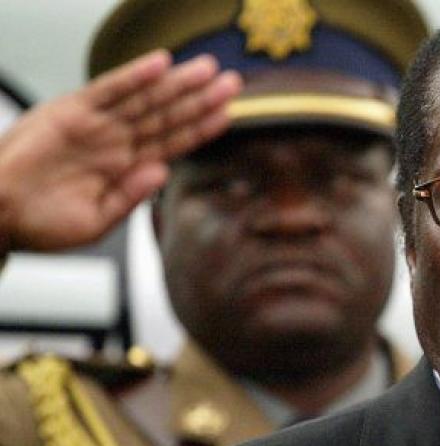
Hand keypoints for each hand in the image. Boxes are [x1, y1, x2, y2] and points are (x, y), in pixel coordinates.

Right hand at [0, 49, 240, 251]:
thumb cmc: (42, 223)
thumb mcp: (95, 222)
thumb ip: (129, 197)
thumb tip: (162, 172)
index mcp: (126, 167)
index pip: (173, 143)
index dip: (201, 128)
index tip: (229, 114)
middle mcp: (117, 141)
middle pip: (167, 116)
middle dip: (200, 100)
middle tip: (233, 82)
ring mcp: (96, 125)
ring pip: (144, 98)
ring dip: (176, 83)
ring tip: (208, 69)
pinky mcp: (70, 112)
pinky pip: (107, 90)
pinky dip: (132, 76)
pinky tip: (159, 64)